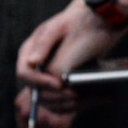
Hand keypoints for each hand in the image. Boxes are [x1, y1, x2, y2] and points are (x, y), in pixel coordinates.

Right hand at [14, 0, 123, 127]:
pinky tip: (103, 97)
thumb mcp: (60, 29)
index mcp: (30, 52)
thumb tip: (32, 63)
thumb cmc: (79, 22)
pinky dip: (84, 104)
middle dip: (59, 97)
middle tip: (78, 95)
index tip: (59, 84)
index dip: (40, 83)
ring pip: (53, 103)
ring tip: (97, 98)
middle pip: (39, 94)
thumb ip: (45, 47)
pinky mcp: (66, 86)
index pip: (24, 74)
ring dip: (73, 105)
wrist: (99, 23)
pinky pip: (68, 103)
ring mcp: (50, 79)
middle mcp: (37, 68)